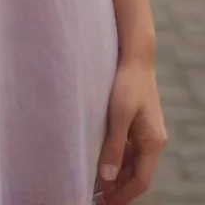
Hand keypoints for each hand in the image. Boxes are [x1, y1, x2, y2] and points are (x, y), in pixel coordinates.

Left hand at [95, 57, 167, 202]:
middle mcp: (153, 141)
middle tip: (96, 196)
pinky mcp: (139, 124)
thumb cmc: (127, 83)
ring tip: (96, 182)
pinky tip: (102, 160)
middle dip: (119, 188)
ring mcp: (147, 132)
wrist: (135, 57)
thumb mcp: (118, 116)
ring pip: (133, 163)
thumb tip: (107, 179)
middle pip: (138, 175)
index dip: (122, 195)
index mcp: (152, 142)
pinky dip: (118, 160)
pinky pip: (130, 150)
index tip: (103, 203)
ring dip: (117, 175)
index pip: (140, 181)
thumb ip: (113, 147)